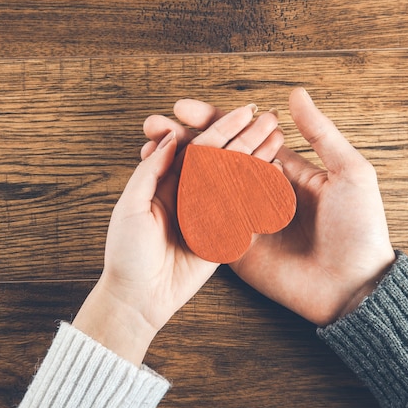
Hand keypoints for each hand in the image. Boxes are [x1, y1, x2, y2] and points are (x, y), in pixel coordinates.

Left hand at [73, 104, 283, 365]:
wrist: (138, 296)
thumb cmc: (127, 252)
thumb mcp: (132, 205)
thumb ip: (152, 170)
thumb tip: (173, 136)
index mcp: (167, 182)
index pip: (200, 147)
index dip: (222, 128)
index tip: (245, 111)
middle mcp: (189, 194)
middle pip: (223, 160)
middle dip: (246, 138)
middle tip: (270, 119)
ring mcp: (207, 214)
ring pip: (237, 181)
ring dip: (258, 160)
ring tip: (280, 140)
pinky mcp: (221, 237)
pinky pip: (244, 213)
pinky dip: (261, 194)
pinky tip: (276, 176)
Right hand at [149, 88, 395, 325]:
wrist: (353, 285)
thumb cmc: (360, 228)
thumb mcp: (349, 172)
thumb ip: (319, 133)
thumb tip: (295, 93)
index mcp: (283, 170)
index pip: (242, 137)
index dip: (213, 120)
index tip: (183, 108)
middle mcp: (259, 191)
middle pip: (216, 157)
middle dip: (186, 139)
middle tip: (154, 123)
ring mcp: (244, 218)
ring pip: (206, 186)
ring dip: (177, 165)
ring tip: (150, 147)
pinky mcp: (235, 245)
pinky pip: (208, 219)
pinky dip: (187, 200)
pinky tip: (164, 182)